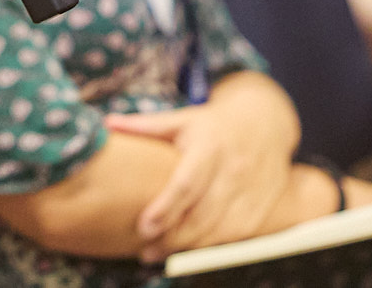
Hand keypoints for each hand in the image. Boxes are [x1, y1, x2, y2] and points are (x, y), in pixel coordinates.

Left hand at [111, 80, 295, 256]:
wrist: (264, 125)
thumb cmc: (213, 125)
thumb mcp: (182, 119)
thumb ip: (145, 126)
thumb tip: (107, 123)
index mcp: (210, 146)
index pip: (188, 183)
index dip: (166, 208)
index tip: (143, 226)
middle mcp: (233, 171)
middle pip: (201, 214)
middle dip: (171, 236)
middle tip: (144, 249)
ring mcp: (250, 194)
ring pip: (216, 231)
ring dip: (186, 247)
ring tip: (155, 253)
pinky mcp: (259, 212)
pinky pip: (231, 238)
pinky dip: (207, 247)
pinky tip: (184, 249)